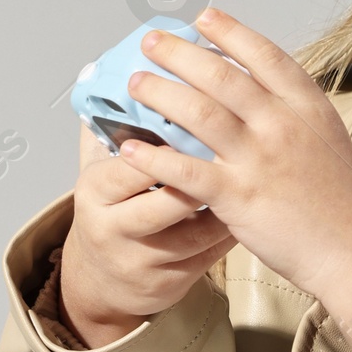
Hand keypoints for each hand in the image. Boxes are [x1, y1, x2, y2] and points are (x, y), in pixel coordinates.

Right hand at [60, 121, 234, 348]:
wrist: (101, 278)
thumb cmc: (110, 209)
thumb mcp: (98, 167)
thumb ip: (107, 123)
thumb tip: (109, 69)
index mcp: (96, 192)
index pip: (132, 164)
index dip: (168, 145)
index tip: (201, 120)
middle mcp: (114, 229)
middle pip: (164, 202)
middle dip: (204, 177)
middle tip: (238, 150)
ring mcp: (143, 260)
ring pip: (195, 232)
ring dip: (229, 203)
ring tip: (255, 176)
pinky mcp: (169, 282)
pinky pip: (211, 253)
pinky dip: (234, 227)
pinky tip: (254, 206)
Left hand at [116, 8, 351, 351]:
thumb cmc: (344, 201)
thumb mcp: (328, 139)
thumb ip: (293, 113)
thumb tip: (259, 94)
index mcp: (306, 106)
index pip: (263, 54)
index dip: (229, 31)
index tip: (202, 18)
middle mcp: (281, 124)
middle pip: (221, 75)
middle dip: (179, 53)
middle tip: (150, 42)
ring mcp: (259, 159)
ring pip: (198, 112)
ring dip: (160, 93)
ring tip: (134, 84)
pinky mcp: (239, 197)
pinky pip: (185, 171)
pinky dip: (154, 157)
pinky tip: (130, 148)